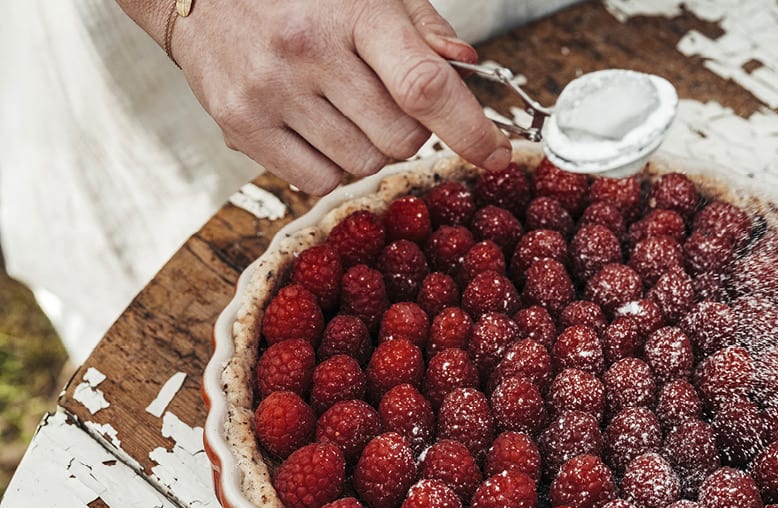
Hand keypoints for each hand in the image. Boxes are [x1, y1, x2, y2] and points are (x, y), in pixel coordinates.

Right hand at [170, 0, 511, 194]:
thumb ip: (423, 29)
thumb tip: (467, 65)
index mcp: (354, 13)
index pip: (425, 85)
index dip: (470, 129)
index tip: (497, 155)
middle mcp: (309, 52)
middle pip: (400, 138)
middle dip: (410, 132)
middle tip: (386, 104)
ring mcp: (271, 92)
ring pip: (362, 165)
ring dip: (369, 149)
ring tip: (342, 109)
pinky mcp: (240, 125)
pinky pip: (317, 181)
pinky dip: (331, 167)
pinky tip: (316, 129)